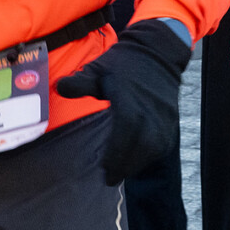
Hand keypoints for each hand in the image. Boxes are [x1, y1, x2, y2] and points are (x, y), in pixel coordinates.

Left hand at [55, 18, 190, 185]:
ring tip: (121, 170)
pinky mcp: (171, 119)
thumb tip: (58, 87)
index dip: (116, 152)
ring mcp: (164, 115)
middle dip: (126, 164)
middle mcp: (150, 109)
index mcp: (130, 98)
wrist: (157, 51)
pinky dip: (150, 155)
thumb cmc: (124, 62)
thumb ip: (80, 83)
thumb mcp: (98, 68)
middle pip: (142, 145)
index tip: (104, 168)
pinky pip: (163, 143)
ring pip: (154, 147)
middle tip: (110, 177)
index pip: (126, 130)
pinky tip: (137, 159)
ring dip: (138, 162)